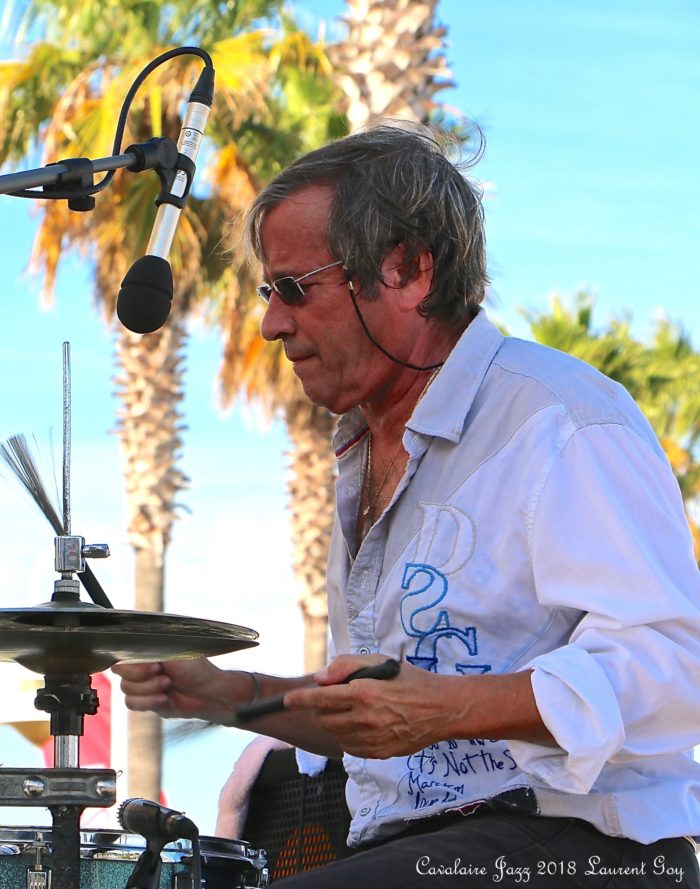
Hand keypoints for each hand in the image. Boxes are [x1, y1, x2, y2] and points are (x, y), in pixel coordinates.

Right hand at [112, 658, 241, 725]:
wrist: (207, 692)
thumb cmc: (194, 667)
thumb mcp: (171, 650)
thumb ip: (148, 646)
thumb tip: (130, 644)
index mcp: (147, 652)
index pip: (122, 655)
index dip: (135, 664)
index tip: (156, 665)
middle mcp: (142, 667)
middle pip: (121, 674)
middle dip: (144, 677)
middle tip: (165, 676)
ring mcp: (143, 685)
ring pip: (126, 690)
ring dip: (149, 690)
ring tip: (168, 686)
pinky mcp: (146, 702)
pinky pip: (131, 703)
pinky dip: (148, 702)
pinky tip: (164, 699)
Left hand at [283, 654, 447, 758]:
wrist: (441, 710)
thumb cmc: (410, 681)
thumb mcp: (380, 662)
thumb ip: (347, 665)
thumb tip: (321, 679)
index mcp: (364, 693)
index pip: (320, 699)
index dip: (300, 699)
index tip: (286, 700)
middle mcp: (365, 719)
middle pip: (323, 719)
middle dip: (320, 708)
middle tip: (334, 698)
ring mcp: (371, 740)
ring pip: (334, 734)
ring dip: (334, 721)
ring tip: (353, 710)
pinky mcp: (378, 753)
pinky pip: (349, 747)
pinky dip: (348, 735)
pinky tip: (363, 724)